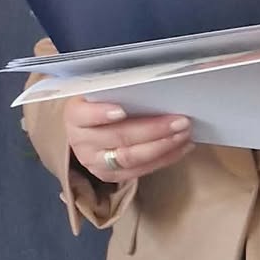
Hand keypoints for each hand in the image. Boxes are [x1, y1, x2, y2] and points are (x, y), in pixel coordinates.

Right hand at [63, 99, 194, 183]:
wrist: (85, 130)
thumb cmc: (99, 104)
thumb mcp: (100, 93)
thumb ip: (118, 90)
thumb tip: (154, 83)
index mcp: (74, 116)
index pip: (84, 115)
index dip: (101, 114)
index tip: (122, 111)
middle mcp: (81, 142)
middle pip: (117, 137)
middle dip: (152, 130)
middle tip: (180, 121)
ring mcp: (95, 162)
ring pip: (130, 158)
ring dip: (162, 146)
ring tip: (185, 134)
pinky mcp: (110, 176)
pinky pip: (140, 171)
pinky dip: (165, 158)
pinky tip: (183, 146)